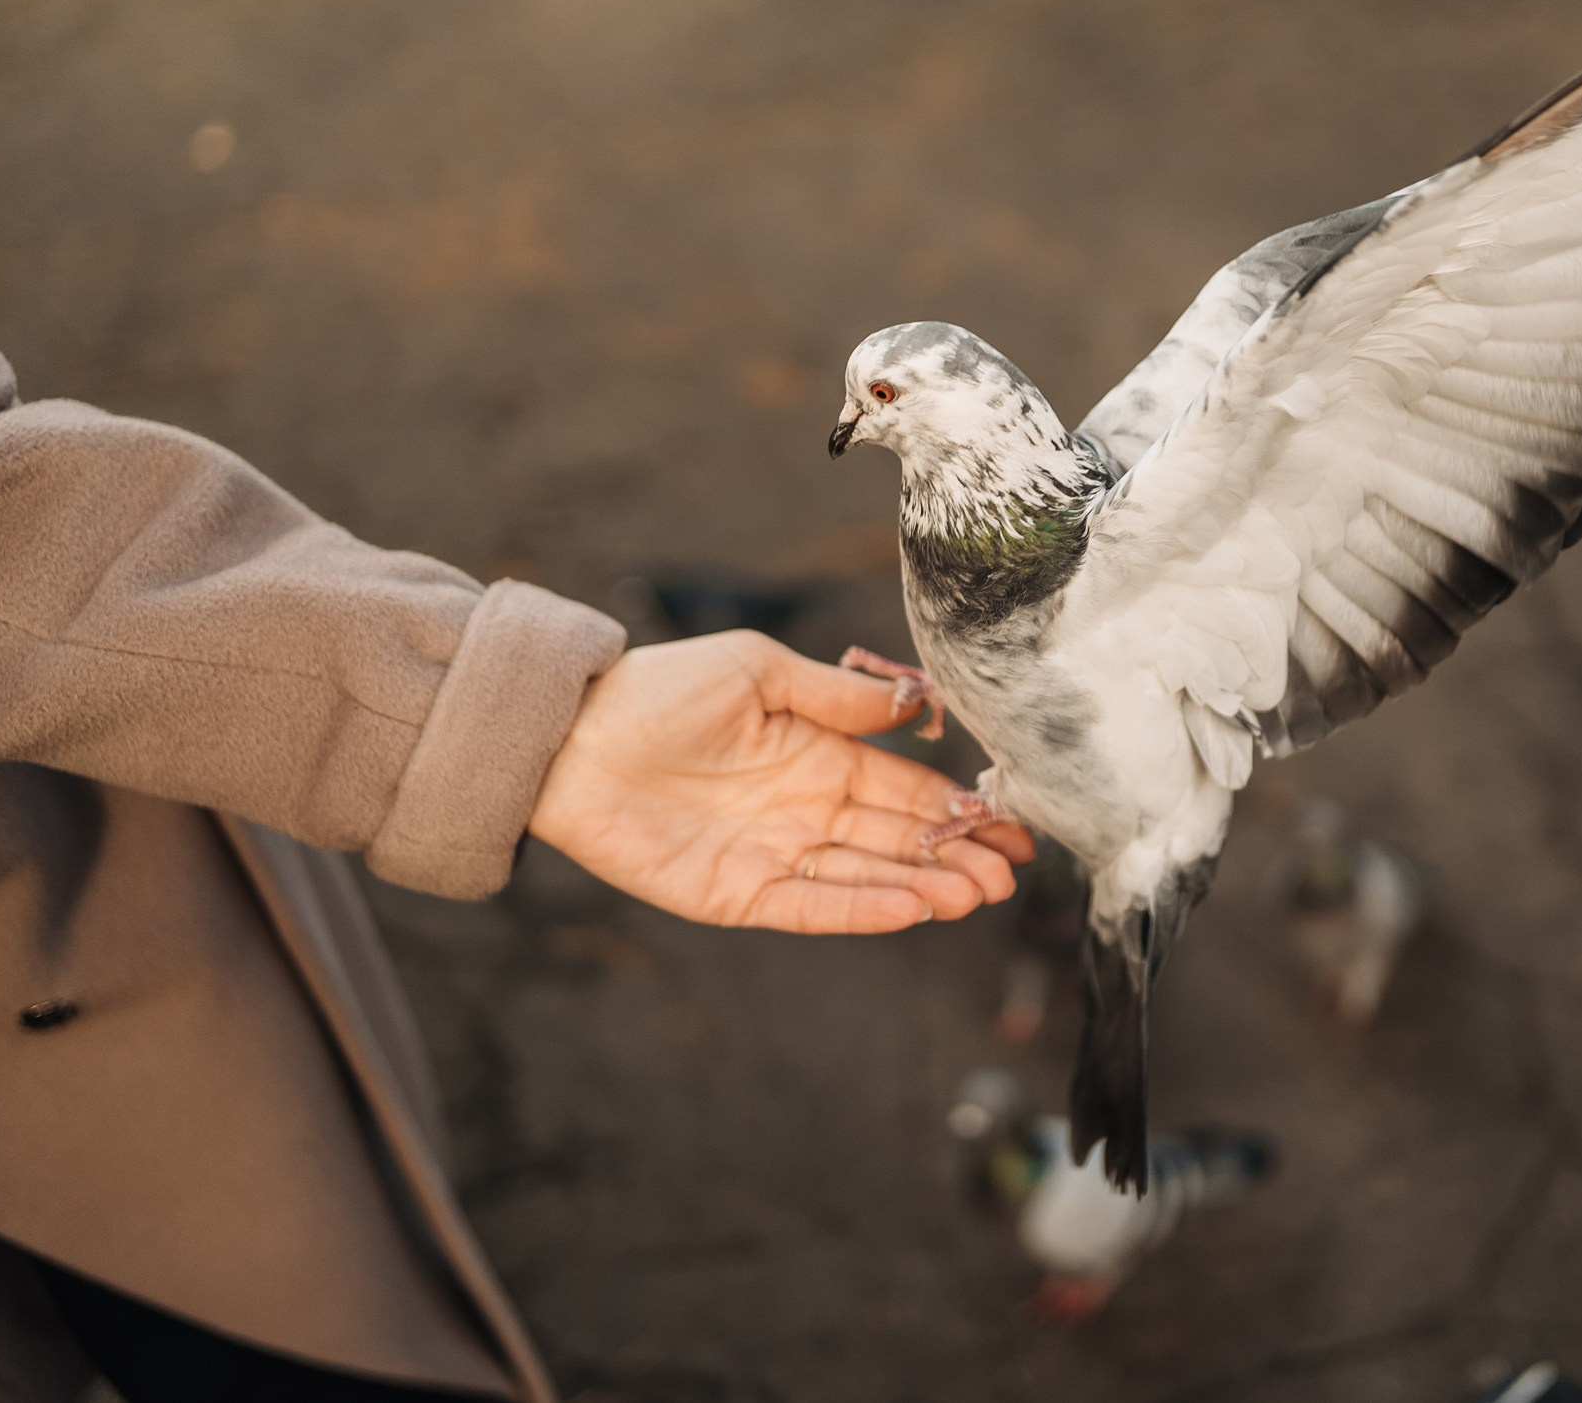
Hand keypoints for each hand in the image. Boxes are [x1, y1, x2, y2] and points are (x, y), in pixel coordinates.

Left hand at [528, 631, 1033, 932]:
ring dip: (924, 887)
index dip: (956, 806)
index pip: (903, 788)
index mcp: (817, 755)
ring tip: (978, 895)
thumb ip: (838, 697)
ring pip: (866, 877)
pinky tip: (912, 908)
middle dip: (956, 856)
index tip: (1011, 820)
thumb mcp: (759, 672)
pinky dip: (861, 909)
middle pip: (896, 840)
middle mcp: (804, 810)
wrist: (570, 736)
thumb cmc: (658, 689)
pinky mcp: (737, 894)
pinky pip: (811, 907)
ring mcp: (774, 855)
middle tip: (1011, 872)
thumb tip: (916, 705)